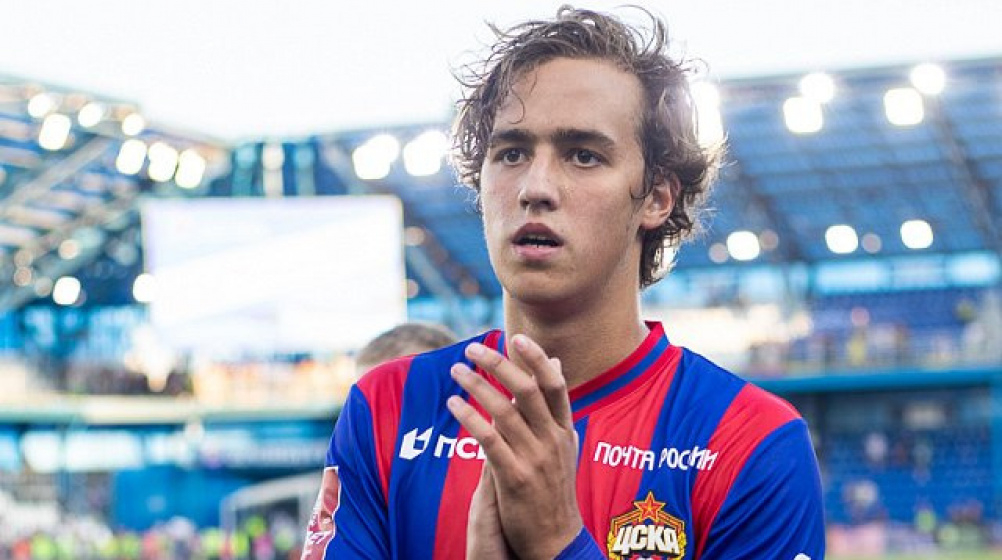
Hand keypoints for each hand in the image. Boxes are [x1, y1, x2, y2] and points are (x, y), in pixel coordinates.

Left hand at [447, 334, 582, 559]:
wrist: (556, 539)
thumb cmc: (555, 488)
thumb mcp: (564, 444)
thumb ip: (555, 405)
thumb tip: (557, 362)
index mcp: (565, 430)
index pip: (555, 385)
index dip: (537, 358)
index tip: (516, 337)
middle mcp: (553, 440)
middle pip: (527, 390)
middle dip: (499, 364)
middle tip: (473, 348)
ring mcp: (534, 459)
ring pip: (504, 411)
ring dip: (476, 386)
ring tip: (456, 371)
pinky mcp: (513, 478)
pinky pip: (488, 439)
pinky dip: (469, 417)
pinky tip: (453, 403)